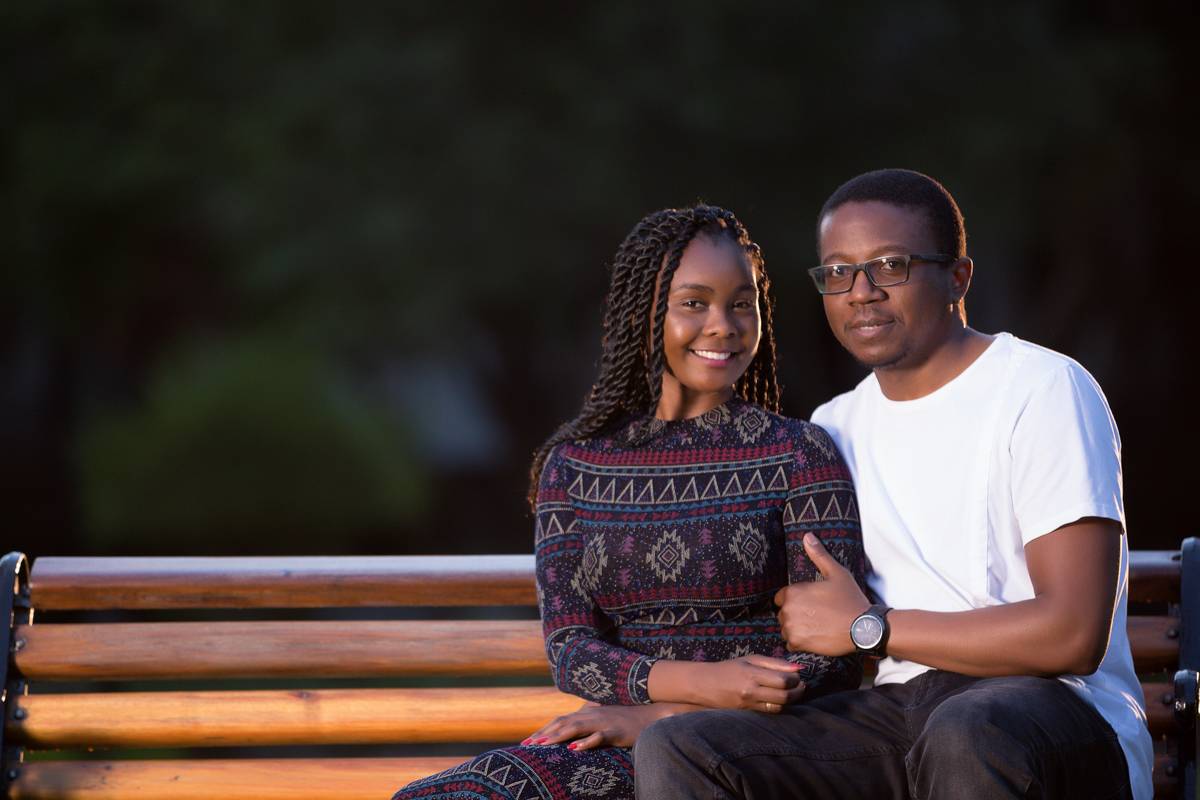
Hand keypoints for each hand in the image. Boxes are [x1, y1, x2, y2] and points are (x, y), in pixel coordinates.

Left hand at [519, 701, 690, 750]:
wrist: (652, 715)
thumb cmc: (626, 719)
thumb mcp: (603, 719)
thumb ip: (587, 722)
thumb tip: (572, 736)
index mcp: (587, 712)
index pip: (560, 720)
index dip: (543, 730)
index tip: (527, 742)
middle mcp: (591, 714)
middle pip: (562, 722)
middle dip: (543, 734)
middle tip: (526, 745)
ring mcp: (603, 721)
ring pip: (576, 727)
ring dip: (558, 736)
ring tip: (543, 745)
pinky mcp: (615, 731)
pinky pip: (599, 736)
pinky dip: (586, 742)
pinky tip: (575, 749)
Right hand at [646, 654, 805, 709]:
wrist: (705, 684)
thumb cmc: (728, 668)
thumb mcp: (749, 660)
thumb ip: (774, 663)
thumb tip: (797, 667)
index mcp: (751, 674)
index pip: (783, 679)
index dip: (795, 678)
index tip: (798, 674)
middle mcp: (751, 691)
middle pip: (784, 695)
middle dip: (797, 690)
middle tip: (801, 684)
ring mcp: (749, 703)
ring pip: (779, 705)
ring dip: (792, 699)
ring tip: (794, 691)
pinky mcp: (748, 712)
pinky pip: (770, 711)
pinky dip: (780, 705)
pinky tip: (781, 698)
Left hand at [774, 532, 869, 655]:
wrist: (862, 628)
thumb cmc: (850, 599)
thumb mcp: (836, 573)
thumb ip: (819, 555)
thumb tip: (807, 536)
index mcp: (793, 592)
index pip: (780, 597)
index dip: (794, 600)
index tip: (808, 603)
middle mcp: (788, 610)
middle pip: (782, 613)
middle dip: (794, 614)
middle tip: (815, 616)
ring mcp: (791, 628)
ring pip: (785, 628)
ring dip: (795, 628)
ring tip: (815, 626)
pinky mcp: (797, 643)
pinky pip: (789, 642)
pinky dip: (798, 641)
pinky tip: (814, 637)